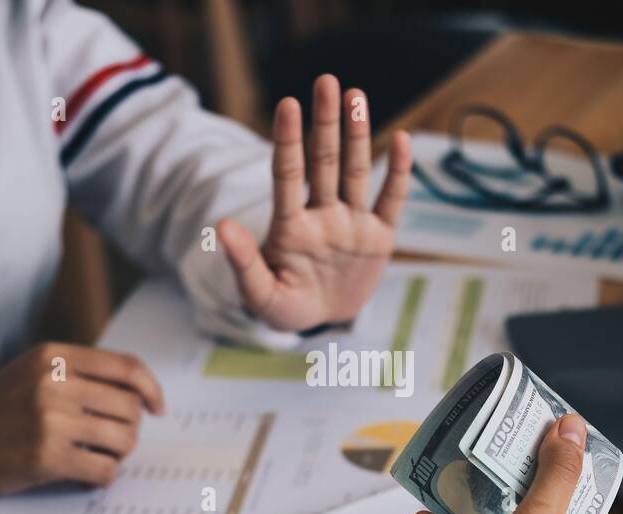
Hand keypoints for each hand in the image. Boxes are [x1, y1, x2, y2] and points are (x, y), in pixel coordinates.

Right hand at [0, 343, 162, 508]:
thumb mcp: (33, 372)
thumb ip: (79, 374)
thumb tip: (141, 394)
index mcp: (54, 356)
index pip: (128, 367)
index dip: (152, 390)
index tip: (157, 409)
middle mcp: (53, 382)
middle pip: (130, 408)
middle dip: (130, 430)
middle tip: (111, 442)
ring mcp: (49, 419)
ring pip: (124, 440)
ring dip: (118, 455)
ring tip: (97, 458)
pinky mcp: (45, 456)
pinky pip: (104, 470)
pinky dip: (103, 478)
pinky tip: (85, 476)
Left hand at [217, 74, 413, 331]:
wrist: (320, 323)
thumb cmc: (284, 307)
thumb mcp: (260, 294)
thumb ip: (243, 263)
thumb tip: (221, 227)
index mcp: (290, 226)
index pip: (287, 175)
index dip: (288, 140)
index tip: (288, 105)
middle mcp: (322, 215)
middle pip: (324, 162)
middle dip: (326, 123)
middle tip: (327, 82)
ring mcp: (351, 223)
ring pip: (355, 171)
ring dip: (357, 134)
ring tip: (357, 96)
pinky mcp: (379, 237)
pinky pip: (392, 199)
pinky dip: (398, 172)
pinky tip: (401, 139)